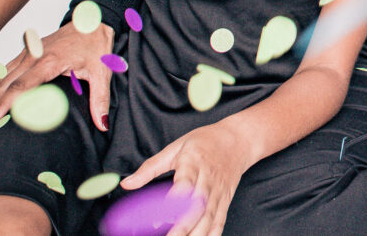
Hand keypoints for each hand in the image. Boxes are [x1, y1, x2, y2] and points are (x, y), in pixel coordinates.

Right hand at [0, 21, 113, 136]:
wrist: (94, 20)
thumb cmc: (96, 44)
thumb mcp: (102, 72)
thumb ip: (100, 99)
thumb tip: (102, 124)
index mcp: (49, 62)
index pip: (18, 87)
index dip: (2, 107)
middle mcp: (33, 57)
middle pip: (3, 86)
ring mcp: (27, 54)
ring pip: (0, 79)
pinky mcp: (27, 52)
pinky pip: (5, 71)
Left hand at [121, 121, 248, 235]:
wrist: (239, 140)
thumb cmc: (207, 141)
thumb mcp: (176, 147)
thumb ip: (150, 167)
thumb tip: (127, 183)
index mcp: (194, 163)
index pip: (184, 185)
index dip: (172, 204)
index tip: (156, 219)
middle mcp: (208, 180)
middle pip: (197, 208)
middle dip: (182, 228)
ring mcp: (218, 193)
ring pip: (208, 219)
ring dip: (194, 235)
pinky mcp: (225, 201)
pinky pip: (219, 223)